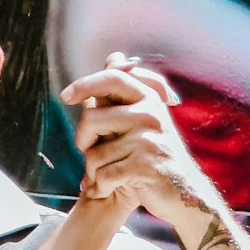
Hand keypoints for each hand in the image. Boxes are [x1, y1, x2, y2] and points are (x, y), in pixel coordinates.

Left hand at [63, 59, 213, 230]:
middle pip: (92, 118)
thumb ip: (124, 92)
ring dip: (92, 172)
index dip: (86, 83)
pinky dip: (100, 187)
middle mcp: (151, 115)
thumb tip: (114, 56)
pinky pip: (104, 175)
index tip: (65, 96)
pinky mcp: (146, 167)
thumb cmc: (156, 156)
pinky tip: (106, 190)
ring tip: (104, 177)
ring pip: (94, 155)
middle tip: (87, 152)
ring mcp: (149, 141)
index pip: (113, 78)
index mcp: (149, 99)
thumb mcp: (144, 119)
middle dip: (82, 139)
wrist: (183, 193)